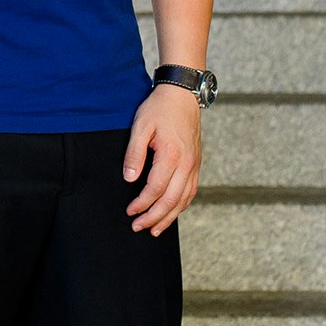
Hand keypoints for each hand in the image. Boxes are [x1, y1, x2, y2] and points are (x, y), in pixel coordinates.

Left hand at [123, 82, 201, 236]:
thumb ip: (134, 154)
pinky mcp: (196, 164)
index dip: (142, 204)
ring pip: (183, 199)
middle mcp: (187, 164)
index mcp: (172, 155)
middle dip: (154, 217)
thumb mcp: (140, 127)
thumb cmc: (159, 109)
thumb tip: (129, 179)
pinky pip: (190, 191)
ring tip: (155, 230)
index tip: (130, 212)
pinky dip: (180, 206)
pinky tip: (171, 212)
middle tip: (138, 228)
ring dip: (169, 217)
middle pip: (171, 200)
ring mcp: (194, 165)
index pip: (155, 189)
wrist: (182, 95)